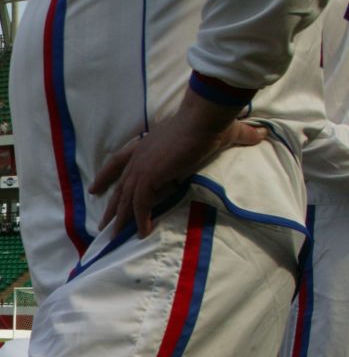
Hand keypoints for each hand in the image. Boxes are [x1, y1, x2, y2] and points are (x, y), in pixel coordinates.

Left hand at [90, 96, 266, 238]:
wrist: (205, 118)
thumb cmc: (212, 121)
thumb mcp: (223, 132)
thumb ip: (241, 135)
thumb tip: (261, 134)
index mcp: (147, 144)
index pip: (118, 161)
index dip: (106, 176)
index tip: (95, 189)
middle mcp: (140, 155)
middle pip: (118, 185)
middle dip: (111, 206)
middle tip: (104, 225)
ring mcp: (142, 166)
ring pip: (126, 198)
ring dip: (121, 219)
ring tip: (115, 238)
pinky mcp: (150, 175)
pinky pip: (140, 203)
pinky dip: (141, 219)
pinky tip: (143, 233)